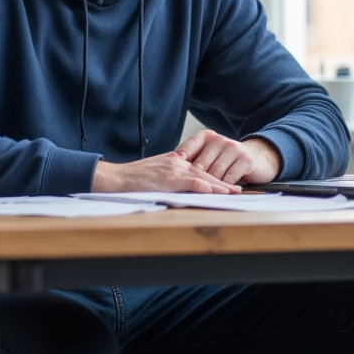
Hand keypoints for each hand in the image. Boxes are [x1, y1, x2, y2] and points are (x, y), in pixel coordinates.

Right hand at [92, 149, 242, 194]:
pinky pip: (193, 182)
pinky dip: (206, 187)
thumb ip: (168, 180)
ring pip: (203, 176)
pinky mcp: (169, 178)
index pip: (199, 168)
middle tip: (239, 188)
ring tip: (234, 191)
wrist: (114, 178)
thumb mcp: (153, 177)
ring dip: (220, 185)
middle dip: (223, 180)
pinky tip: (217, 192)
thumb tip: (179, 191)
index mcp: (174, 161)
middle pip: (206, 171)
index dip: (214, 176)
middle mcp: (177, 162)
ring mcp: (174, 169)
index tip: (227, 183)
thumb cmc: (130, 180)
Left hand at [174, 130, 281, 186]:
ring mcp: (233, 149)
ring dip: (210, 185)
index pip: (189, 147)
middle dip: (195, 179)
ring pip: (215, 172)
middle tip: (185, 190)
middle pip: (200, 164)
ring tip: (204, 195)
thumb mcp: (211, 155)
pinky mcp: (245, 160)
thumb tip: (171, 171)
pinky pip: (229, 177)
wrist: (259, 159)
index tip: (170, 171)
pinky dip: (224, 187)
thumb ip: (195, 159)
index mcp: (207, 137)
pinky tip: (221, 192)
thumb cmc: (228, 161)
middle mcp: (219, 140)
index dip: (179, 160)